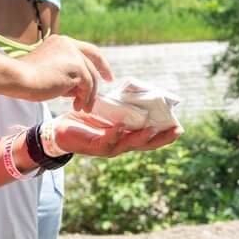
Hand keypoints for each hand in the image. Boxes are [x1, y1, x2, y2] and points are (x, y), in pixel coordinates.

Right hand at [13, 35, 113, 110]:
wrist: (19, 78)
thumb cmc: (27, 79)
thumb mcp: (50, 72)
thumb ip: (66, 75)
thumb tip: (80, 89)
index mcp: (62, 42)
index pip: (88, 50)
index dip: (100, 63)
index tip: (107, 76)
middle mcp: (69, 45)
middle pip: (93, 62)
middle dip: (101, 78)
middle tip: (99, 96)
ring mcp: (73, 55)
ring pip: (91, 77)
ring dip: (89, 95)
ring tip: (82, 108)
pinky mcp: (76, 68)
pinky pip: (88, 85)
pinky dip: (85, 98)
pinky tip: (77, 107)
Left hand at [53, 111, 183, 157]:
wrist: (58, 132)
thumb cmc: (84, 120)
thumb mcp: (106, 112)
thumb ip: (119, 106)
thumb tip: (133, 91)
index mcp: (125, 137)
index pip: (149, 137)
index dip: (164, 134)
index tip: (179, 127)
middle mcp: (120, 145)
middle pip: (146, 144)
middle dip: (162, 138)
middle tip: (177, 131)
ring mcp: (109, 148)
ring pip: (129, 144)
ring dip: (142, 137)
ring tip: (153, 129)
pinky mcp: (95, 147)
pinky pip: (107, 140)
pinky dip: (115, 133)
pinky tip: (121, 125)